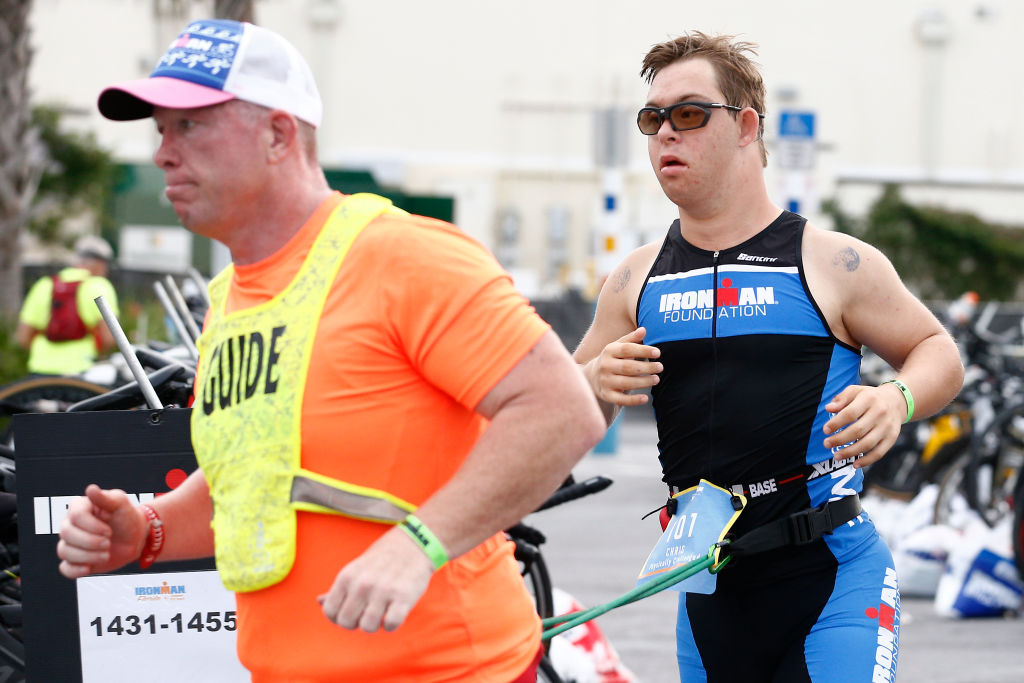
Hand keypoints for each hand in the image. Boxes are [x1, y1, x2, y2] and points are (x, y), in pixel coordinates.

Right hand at [57, 484, 146, 577]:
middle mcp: (70, 524)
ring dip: (88, 556)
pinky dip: (75, 570)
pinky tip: (89, 568)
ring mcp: (71, 543)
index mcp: (79, 508)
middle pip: (67, 534)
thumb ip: (106, 498)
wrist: (134, 537)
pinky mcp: (74, 560)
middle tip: (108, 543)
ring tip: (107, 554)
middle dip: (90, 541)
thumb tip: (90, 489)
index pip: (75, 516)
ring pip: (64, 551)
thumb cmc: (126, 517)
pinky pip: (65, 568)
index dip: (92, 526)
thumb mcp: (121, 504)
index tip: (109, 531)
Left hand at [317, 526, 434, 632]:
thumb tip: (319, 601)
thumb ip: (338, 589)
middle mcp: (362, 584)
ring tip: (381, 611)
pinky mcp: (404, 597)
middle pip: (346, 623)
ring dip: (375, 624)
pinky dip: (392, 624)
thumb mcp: (355, 570)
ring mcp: (383, 591)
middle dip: (356, 622)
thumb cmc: (380, 561)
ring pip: (368, 627)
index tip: (351, 612)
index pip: (330, 611)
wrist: (413, 544)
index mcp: (347, 577)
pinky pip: (391, 625)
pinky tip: (395, 611)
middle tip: (366, 612)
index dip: (338, 617)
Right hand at [586, 327, 661, 406]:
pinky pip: (621, 399)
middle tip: (660, 367)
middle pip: (628, 367)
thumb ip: (631, 339)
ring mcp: (605, 381)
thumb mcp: (618, 347)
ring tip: (656, 379)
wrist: (591, 377)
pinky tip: (645, 398)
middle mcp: (605, 366)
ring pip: (626, 383)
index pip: (627, 349)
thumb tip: (644, 329)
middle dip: (646, 367)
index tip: (657, 353)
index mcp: (608, 351)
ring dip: (644, 382)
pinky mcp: (606, 395)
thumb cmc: (612, 359)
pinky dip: (633, 400)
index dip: (643, 350)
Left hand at [823, 384, 905, 467]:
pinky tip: (855, 464)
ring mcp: (887, 427)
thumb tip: (829, 408)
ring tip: (837, 456)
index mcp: (869, 399)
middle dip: (840, 439)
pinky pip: (879, 452)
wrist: (896, 401)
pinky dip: (867, 460)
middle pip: (858, 430)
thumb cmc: (870, 397)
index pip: (850, 413)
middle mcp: (880, 413)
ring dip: (850, 452)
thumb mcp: (855, 391)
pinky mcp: (892, 438)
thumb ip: (841, 399)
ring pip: (868, 444)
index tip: (825, 430)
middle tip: (827, 444)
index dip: (836, 423)